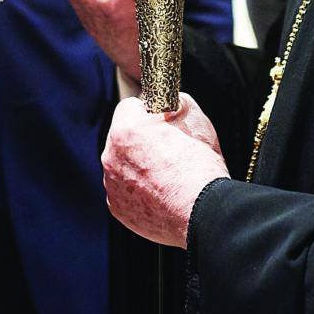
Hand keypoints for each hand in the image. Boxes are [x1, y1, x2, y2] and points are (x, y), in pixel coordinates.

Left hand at [102, 92, 227, 248]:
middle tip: (167, 150)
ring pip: (123, 166)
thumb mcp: (194, 116)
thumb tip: (169, 102)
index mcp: (125, 128)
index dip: (149, 112)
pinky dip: (139, 192)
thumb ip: (174, 102)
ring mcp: (112, 185)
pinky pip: (126, 192)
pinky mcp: (118, 208)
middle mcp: (111, 156)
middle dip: (140, 140)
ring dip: (138, 167)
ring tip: (167, 176)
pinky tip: (161, 195)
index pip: (129, 106)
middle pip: (122, 138)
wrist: (203, 211)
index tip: (162, 121)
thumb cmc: (199, 164)